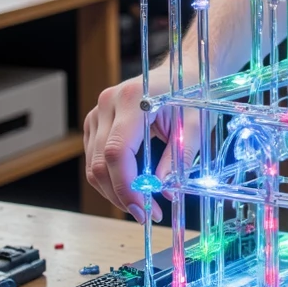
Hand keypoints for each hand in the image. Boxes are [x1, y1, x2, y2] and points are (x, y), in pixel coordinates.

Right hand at [83, 68, 194, 220]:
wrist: (182, 72)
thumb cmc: (191, 95)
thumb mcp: (194, 127)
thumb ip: (178, 160)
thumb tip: (164, 193)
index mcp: (132, 99)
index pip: (117, 152)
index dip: (127, 187)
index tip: (145, 209)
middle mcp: (107, 104)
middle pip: (101, 163)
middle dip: (122, 196)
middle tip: (147, 214)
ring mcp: (97, 113)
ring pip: (94, 166)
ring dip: (115, 191)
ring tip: (143, 204)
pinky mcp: (95, 123)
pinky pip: (95, 159)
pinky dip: (111, 178)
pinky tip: (132, 186)